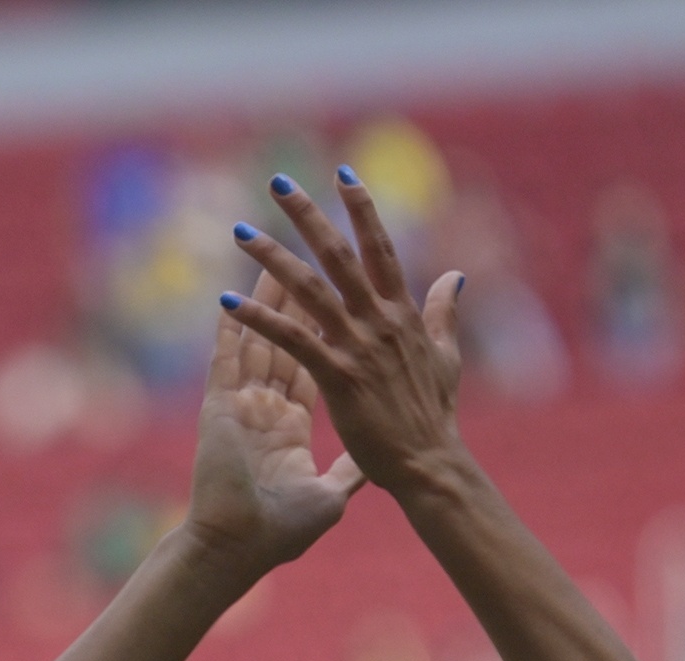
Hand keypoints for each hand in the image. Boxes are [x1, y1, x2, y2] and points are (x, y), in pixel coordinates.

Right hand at [185, 265, 365, 577]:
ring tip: (275, 248)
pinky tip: (235, 289)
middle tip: (310, 250)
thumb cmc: (279, 535)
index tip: (342, 289)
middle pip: (287, 337)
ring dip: (266, 293)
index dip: (327, 324)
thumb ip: (352, 471)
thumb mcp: (330, 497)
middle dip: (300, 291)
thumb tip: (380, 462)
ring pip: (258, 335)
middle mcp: (265, 407)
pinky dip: (231, 323)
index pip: (314, 360)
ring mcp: (240, 404)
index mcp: (290, 426)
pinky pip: (227, 356)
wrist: (240, 550)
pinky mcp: (219, 407)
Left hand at [222, 171, 465, 494]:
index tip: (343, 172)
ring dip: (272, 257)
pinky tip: (228, 302)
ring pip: (310, 289)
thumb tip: (456, 274)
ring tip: (241, 232)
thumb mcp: (445, 356)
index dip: (362, 207)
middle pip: (339, 255)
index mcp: (403, 313)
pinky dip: (259, 319)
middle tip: (278, 181)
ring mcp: (359, 347)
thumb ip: (445, 313)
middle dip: (309, 214)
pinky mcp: (339, 377)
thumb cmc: (432, 417)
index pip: (379, 248)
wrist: (429, 463)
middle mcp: (380, 320)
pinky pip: (292, 339)